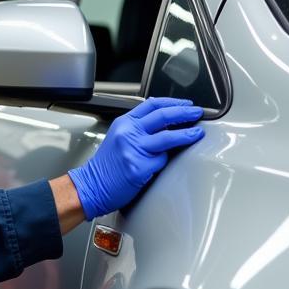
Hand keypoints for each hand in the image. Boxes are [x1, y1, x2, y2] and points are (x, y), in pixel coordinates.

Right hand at [67, 97, 204, 219]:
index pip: (152, 105)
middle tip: (197, 113)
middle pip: (163, 116)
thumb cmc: (106, 166)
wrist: (91, 186)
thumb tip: (164, 124)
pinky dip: (165, 161)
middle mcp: (129, 133)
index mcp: (124, 123)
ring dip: (187, 134)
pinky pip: (161, 161)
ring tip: (197, 133)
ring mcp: (134, 150)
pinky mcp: (140, 167)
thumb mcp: (118, 138)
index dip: (173, 102)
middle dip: (185, 112)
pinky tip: (163, 163)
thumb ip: (137, 128)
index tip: (186, 104)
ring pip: (168, 137)